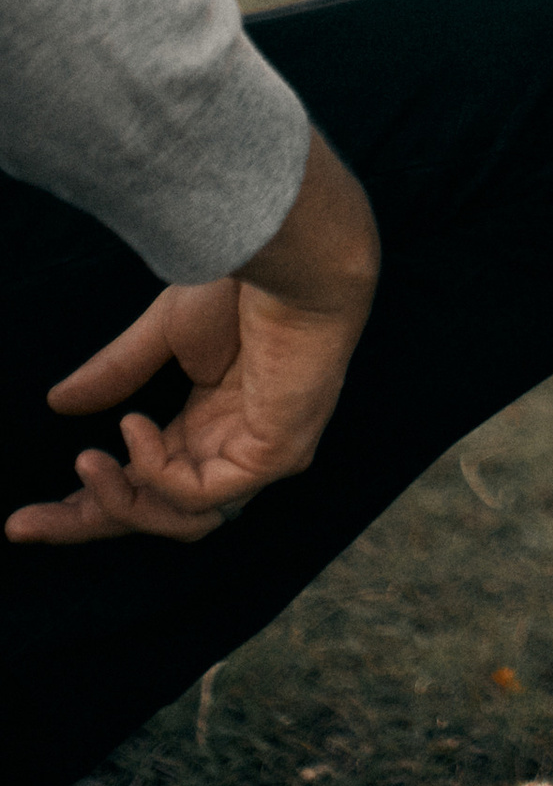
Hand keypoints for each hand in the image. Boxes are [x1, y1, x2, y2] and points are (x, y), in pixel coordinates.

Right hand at [4, 129, 379, 548]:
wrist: (292, 260)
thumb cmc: (245, 288)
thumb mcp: (164, 337)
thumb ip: (117, 374)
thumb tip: (59, 402)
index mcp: (212, 426)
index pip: (147, 484)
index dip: (88, 504)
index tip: (22, 520)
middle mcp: (236, 449)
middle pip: (158, 515)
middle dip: (90, 522)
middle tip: (24, 524)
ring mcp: (260, 457)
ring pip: (180, 520)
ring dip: (122, 501)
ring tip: (87, 459)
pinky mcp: (277, 454)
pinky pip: (201, 493)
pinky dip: (157, 470)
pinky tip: (134, 426)